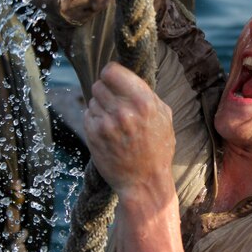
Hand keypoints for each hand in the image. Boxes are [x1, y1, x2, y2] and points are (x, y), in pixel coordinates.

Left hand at [84, 62, 175, 200]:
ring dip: (101, 107)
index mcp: (144, 102)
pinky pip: (87, 115)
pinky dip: (95, 120)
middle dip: (106, 92)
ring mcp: (106, 123)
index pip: (111, 70)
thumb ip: (147, 94)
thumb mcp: (164, 116)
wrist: (144, 181)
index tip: (114, 80)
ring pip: (92, 99)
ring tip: (115, 122)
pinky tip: (108, 132)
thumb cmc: (157, 148)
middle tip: (115, 104)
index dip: (111, 74)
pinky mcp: (94, 135)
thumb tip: (129, 76)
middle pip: (99, 84)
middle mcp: (124, 110)